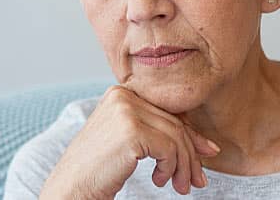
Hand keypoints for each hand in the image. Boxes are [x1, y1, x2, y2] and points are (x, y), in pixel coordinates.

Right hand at [39, 84, 220, 197]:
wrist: (72, 187)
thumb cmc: (98, 169)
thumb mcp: (130, 142)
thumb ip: (158, 132)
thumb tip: (207, 144)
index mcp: (120, 93)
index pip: (167, 111)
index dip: (191, 134)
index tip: (207, 154)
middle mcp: (122, 96)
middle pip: (175, 124)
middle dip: (190, 155)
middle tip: (196, 181)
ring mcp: (125, 111)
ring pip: (176, 138)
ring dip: (183, 167)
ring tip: (179, 187)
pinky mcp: (131, 131)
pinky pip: (169, 149)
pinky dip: (171, 169)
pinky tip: (159, 180)